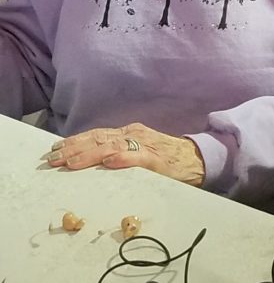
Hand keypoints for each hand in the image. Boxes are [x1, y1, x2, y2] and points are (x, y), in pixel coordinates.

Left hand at [47, 122, 204, 187]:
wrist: (198, 158)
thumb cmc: (167, 159)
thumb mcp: (139, 151)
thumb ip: (120, 153)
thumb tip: (92, 162)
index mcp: (128, 133)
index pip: (97, 135)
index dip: (75, 142)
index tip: (55, 149)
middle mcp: (134, 135)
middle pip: (99, 139)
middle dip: (74, 149)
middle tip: (52, 158)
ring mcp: (145, 145)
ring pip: (113, 147)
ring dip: (90, 154)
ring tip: (71, 162)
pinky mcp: (157, 159)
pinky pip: (138, 158)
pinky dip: (122, 158)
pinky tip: (109, 162)